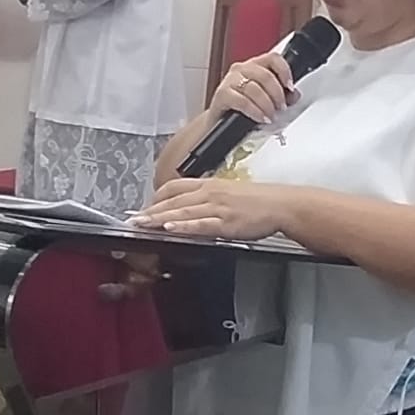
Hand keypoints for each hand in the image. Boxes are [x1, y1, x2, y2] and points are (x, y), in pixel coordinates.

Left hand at [133, 178, 295, 240]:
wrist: (280, 205)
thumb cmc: (258, 202)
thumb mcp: (228, 194)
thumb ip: (208, 200)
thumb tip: (191, 209)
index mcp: (209, 185)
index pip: (174, 187)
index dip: (156, 198)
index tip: (143, 208)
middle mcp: (209, 193)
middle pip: (172, 200)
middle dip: (150, 211)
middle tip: (133, 220)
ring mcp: (217, 207)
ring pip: (182, 212)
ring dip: (160, 218)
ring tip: (142, 224)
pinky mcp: (226, 222)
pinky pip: (201, 224)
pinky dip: (184, 226)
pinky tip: (171, 228)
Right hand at [208, 52, 298, 126]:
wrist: (220, 122)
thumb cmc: (242, 108)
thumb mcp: (265, 99)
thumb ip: (281, 95)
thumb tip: (294, 95)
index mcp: (254, 66)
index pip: (273, 58)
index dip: (284, 71)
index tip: (290, 86)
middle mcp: (241, 69)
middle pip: (265, 75)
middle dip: (277, 94)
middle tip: (281, 107)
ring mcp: (230, 80)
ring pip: (254, 88)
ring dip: (267, 105)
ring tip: (271, 116)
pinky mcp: (222, 94)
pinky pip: (242, 101)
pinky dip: (255, 111)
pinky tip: (260, 117)